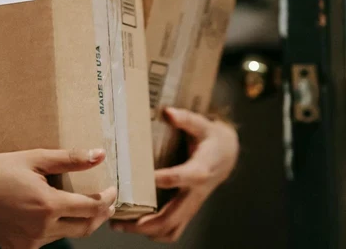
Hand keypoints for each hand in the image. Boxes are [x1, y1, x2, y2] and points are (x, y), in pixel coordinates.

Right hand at [0, 149, 116, 248]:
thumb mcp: (35, 158)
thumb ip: (70, 159)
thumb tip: (100, 155)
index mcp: (47, 205)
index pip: (91, 208)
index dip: (107, 199)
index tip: (112, 190)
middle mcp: (40, 229)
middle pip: (85, 228)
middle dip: (100, 215)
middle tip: (106, 201)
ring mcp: (29, 243)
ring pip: (66, 235)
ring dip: (78, 222)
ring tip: (80, 205)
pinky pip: (47, 241)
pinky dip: (56, 229)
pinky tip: (53, 215)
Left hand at [112, 108, 238, 242]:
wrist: (227, 155)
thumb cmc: (211, 139)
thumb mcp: (202, 124)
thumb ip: (186, 119)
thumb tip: (167, 112)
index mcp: (200, 169)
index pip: (182, 177)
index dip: (165, 179)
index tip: (142, 180)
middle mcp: (196, 192)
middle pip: (172, 215)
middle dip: (145, 222)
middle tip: (118, 219)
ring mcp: (192, 204)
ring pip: (171, 228)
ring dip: (145, 231)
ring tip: (119, 224)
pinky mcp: (188, 210)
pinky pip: (173, 229)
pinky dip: (154, 232)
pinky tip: (134, 226)